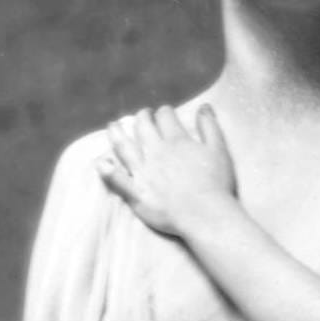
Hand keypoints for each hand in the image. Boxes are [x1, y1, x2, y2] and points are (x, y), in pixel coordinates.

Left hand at [96, 104, 236, 236]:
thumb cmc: (216, 183)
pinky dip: (107, 170)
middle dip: (141, 118)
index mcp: (176, 140)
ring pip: (123, 147)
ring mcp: (143, 172)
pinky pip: (117, 179)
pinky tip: (100, 162)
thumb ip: (210, 126)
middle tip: (142, 116)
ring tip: (112, 126)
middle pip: (143, 127)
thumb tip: (204, 106)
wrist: (205, 214)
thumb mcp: (219, 150)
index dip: (164, 113)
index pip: (165, 117)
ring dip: (116, 133)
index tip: (165, 113)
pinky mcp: (136, 192)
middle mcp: (156, 152)